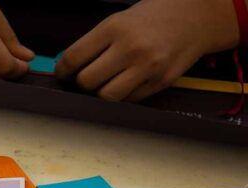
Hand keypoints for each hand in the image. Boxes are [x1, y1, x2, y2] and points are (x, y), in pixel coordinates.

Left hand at [56, 0, 240, 101]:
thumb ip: (93, 45)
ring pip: (106, 97)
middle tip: (86, 78)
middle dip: (81, 83)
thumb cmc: (149, 19)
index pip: (73, 59)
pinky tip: (127, 82)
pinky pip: (129, 100)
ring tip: (106, 82)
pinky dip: (122, 96)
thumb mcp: (117, 21)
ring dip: (101, 93)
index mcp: (114, 28)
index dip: (63, 71)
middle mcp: (131, 48)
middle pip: (87, 82)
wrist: (194, 17)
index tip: (64, 74)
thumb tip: (66, 71)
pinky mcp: (160, 82)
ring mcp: (148, 67)